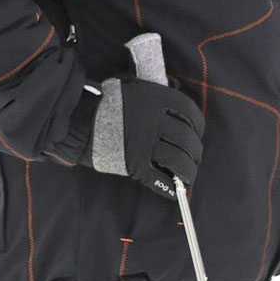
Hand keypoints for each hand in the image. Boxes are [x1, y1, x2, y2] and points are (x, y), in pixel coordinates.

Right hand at [89, 79, 203, 199]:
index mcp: (157, 99)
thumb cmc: (111, 105)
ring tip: (188, 177)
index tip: (198, 134)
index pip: (190, 113)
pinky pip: (158, 178)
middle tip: (195, 158)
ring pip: (177, 160)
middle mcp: (154, 120)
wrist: (81, 123)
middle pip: (187, 139)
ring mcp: (144, 143)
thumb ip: (160, 97)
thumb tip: (182, 112)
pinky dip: (169, 187)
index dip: (198, 127)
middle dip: (195, 152)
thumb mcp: (136, 89)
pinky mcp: (135, 163)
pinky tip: (173, 191)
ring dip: (187, 172)